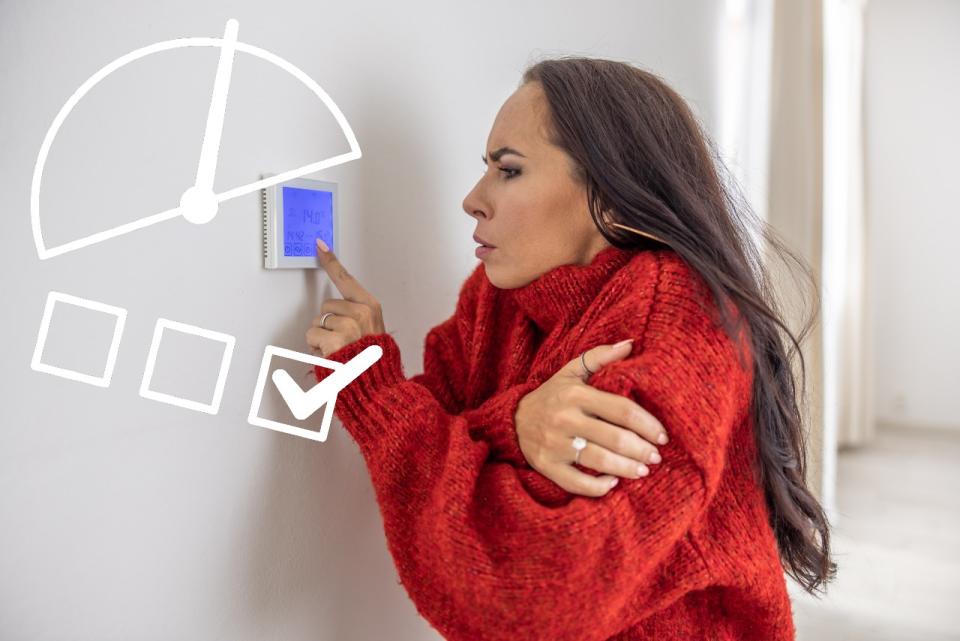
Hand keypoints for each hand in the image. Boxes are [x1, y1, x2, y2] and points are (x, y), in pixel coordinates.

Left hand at [305, 239, 386, 356]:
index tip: (320, 245)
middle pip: (326, 306)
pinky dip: (316, 348)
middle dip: (328, 324)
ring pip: (318, 322)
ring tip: (338, 350)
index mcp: (371, 307)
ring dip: (322, 338)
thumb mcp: (373, 331)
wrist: (376, 386)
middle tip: (342, 341)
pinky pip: (312, 335)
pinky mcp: (336, 339)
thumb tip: (334, 310)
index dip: (331, 261)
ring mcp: (349, 325)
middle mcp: (361, 312)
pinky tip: (330, 355)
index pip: (347, 279)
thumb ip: (356, 315)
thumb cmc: (373, 362)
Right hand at [514, 340, 668, 496]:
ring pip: (600, 461)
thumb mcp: (570, 372)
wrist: (512, 420)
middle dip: (641, 450)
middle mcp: (565, 419)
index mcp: (576, 394)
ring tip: (642, 471)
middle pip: (615, 437)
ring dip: (627, 469)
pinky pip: (577, 482)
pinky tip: (613, 484)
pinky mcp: (547, 466)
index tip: (662, 435)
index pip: (622, 409)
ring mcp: (555, 445)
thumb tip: (631, 344)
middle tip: (656, 457)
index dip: (647, 424)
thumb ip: (600, 357)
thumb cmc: (551, 395)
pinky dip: (598, 487)